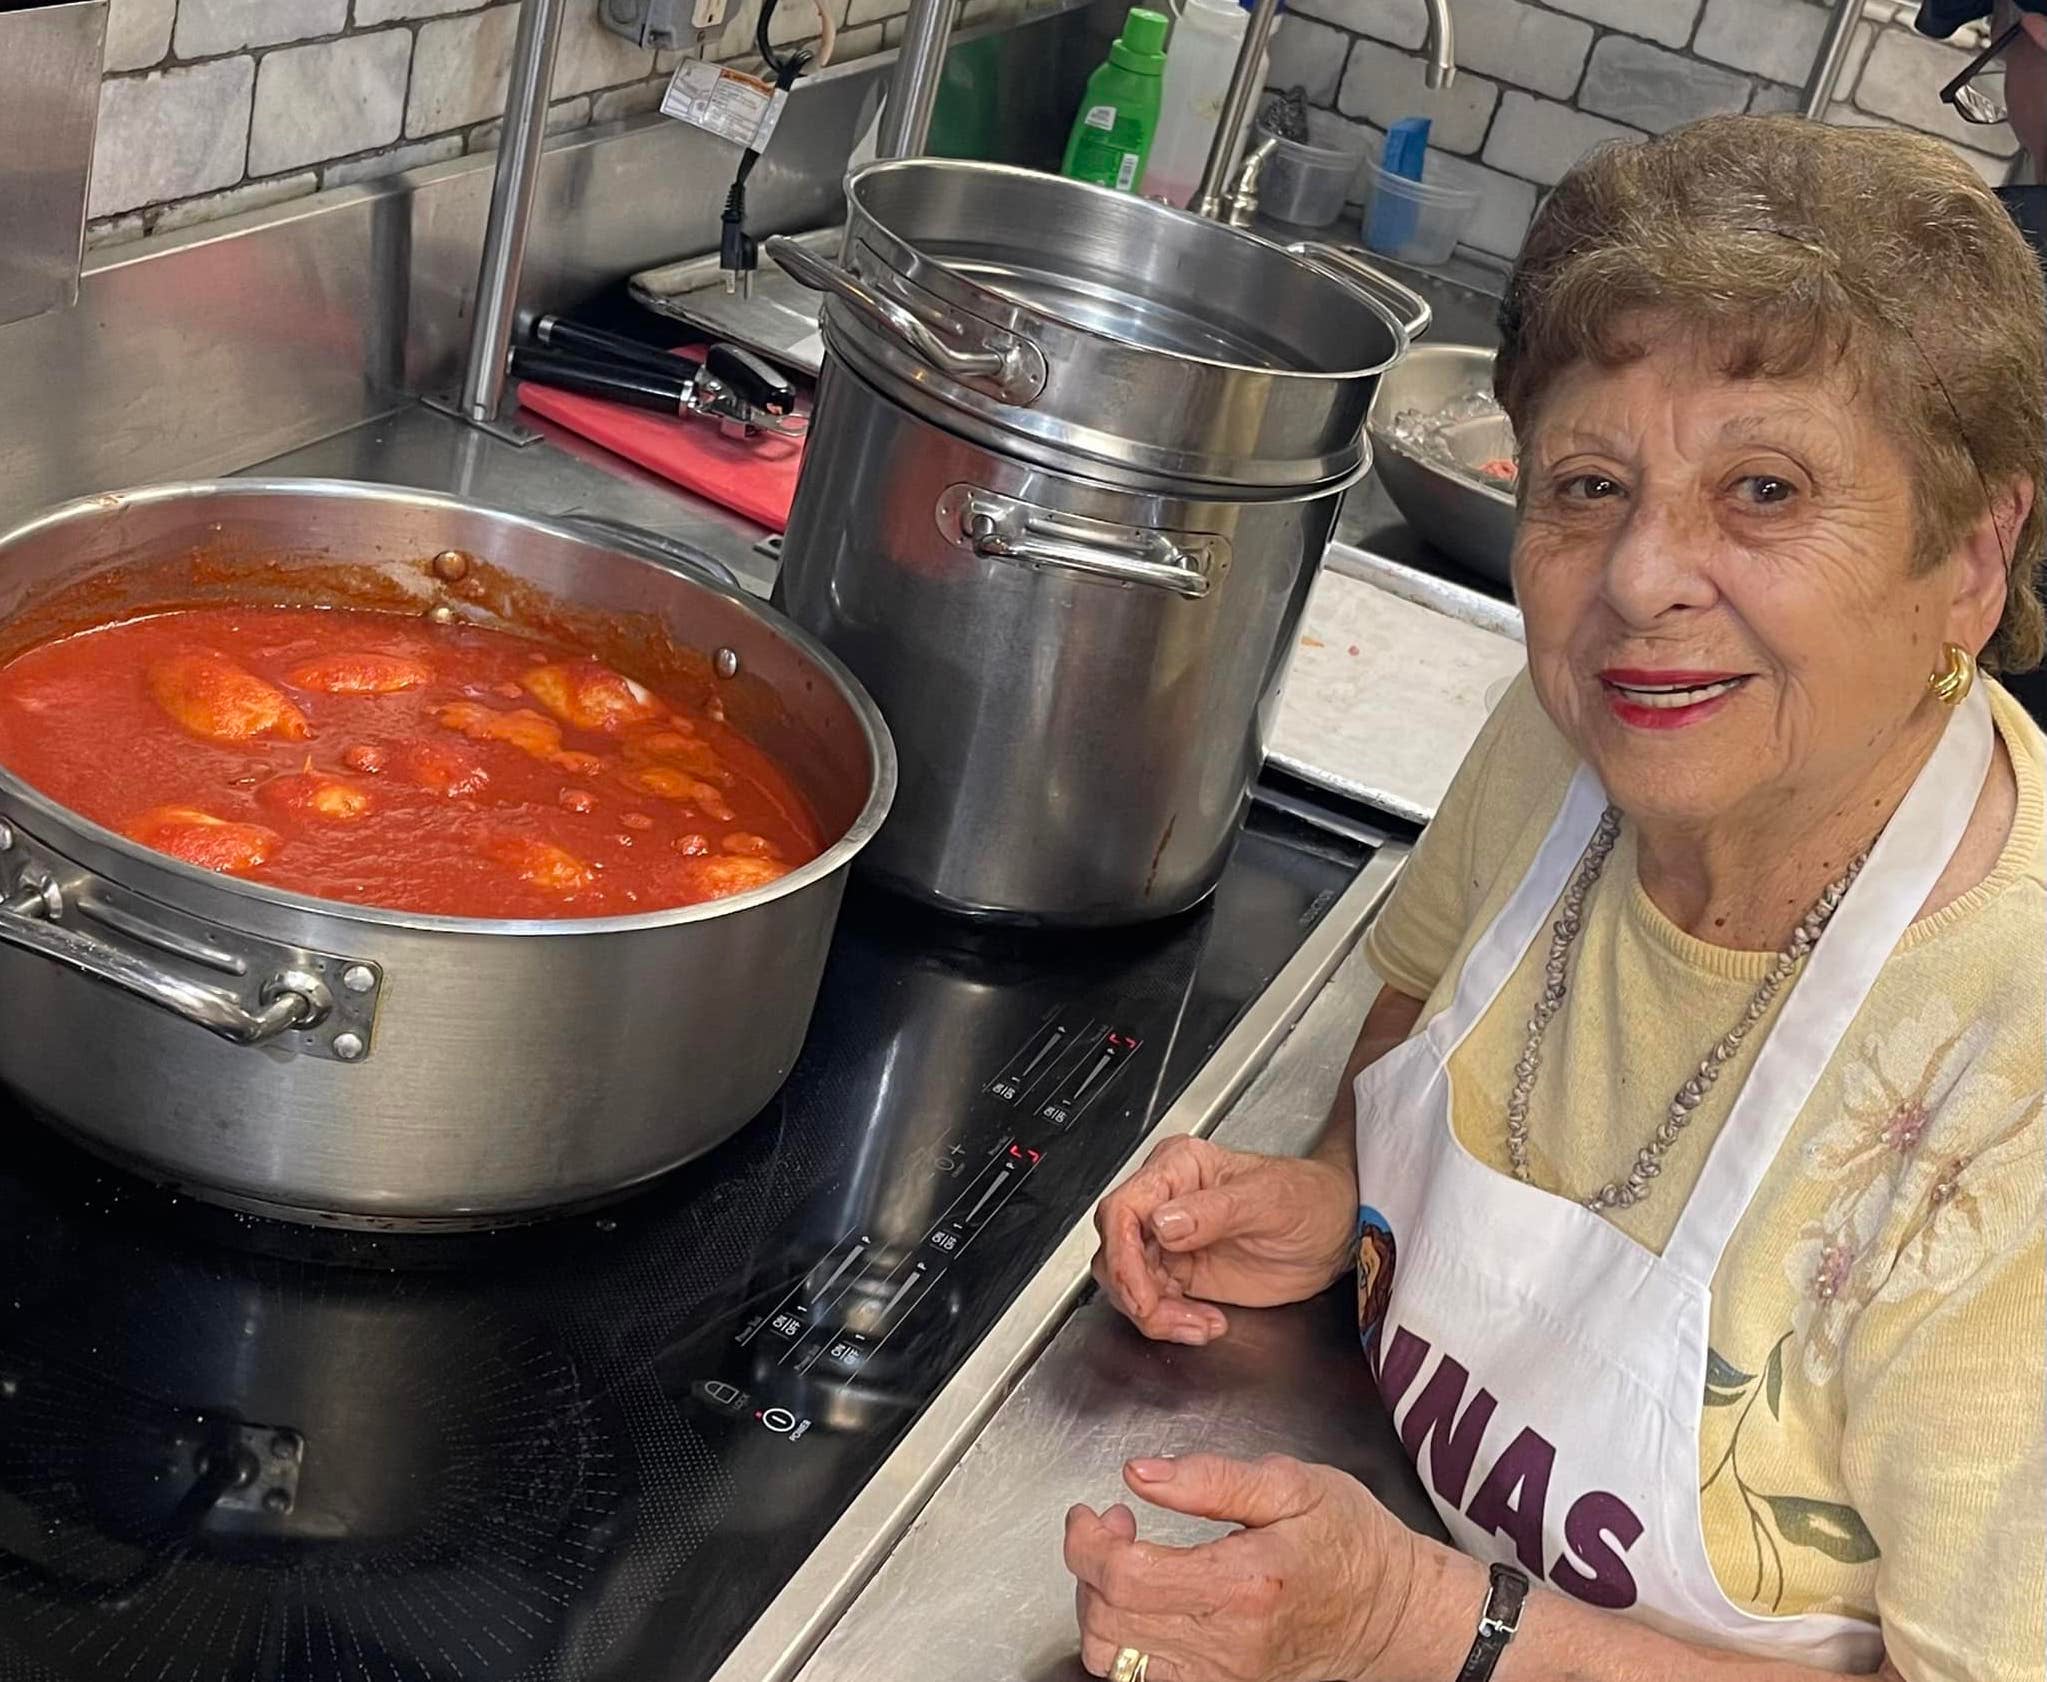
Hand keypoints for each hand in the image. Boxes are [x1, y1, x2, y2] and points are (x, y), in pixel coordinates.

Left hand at [1063, 1453, 1416, 1681]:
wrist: (1396, 1614)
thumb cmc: (1352, 1543)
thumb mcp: (1293, 1485)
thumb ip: (1211, 1477)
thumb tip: (1140, 1474)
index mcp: (1242, 1584)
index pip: (1125, 1578)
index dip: (1087, 1542)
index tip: (1091, 1512)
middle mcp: (1227, 1645)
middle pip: (1108, 1622)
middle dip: (1089, 1567)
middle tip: (1114, 1525)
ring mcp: (1223, 1680)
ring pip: (1114, 1662)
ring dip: (1100, 1608)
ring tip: (1127, 1564)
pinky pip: (1142, 1681)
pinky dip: (1124, 1643)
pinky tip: (1146, 1603)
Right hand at [1090, 1137, 1355, 1343]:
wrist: (1336, 1233)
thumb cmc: (1309, 1199)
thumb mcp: (1267, 1200)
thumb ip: (1213, 1211)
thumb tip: (1162, 1223)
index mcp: (1177, 1169)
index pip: (1122, 1208)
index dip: (1121, 1254)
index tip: (1141, 1292)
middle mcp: (1164, 1202)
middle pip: (1115, 1250)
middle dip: (1135, 1291)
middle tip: (1170, 1317)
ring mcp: (1169, 1240)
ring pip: (1127, 1282)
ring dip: (1154, 1313)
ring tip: (1199, 1324)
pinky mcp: (1182, 1273)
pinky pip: (1153, 1302)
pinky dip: (1171, 1322)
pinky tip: (1207, 1324)